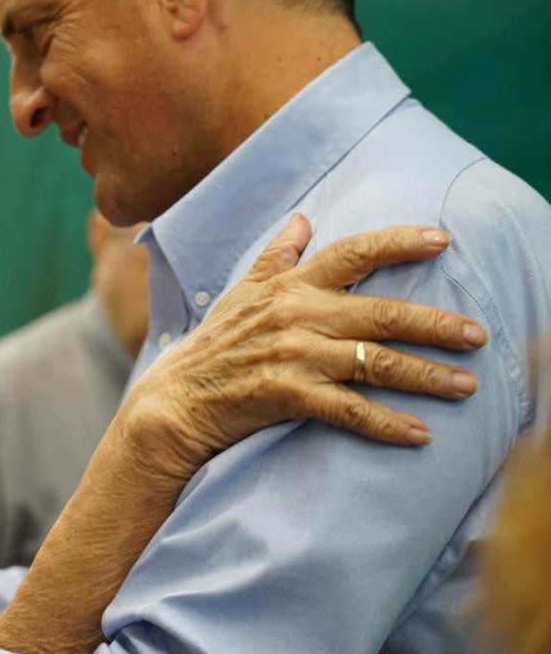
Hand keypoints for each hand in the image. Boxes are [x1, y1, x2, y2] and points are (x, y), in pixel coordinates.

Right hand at [120, 214, 487, 485]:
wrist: (175, 400)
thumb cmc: (214, 346)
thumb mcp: (242, 293)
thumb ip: (277, 257)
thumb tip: (303, 219)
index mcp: (289, 286)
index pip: (353, 253)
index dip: (400, 243)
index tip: (443, 240)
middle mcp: (296, 315)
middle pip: (382, 312)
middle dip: (436, 324)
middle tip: (477, 335)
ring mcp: (292, 355)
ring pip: (374, 361)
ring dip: (426, 376)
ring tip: (466, 386)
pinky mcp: (287, 395)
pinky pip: (349, 410)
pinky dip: (387, 424)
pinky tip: (419, 434)